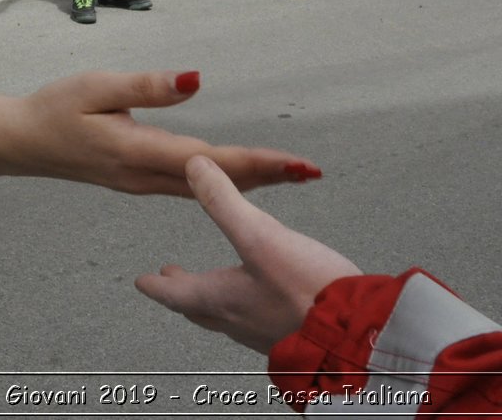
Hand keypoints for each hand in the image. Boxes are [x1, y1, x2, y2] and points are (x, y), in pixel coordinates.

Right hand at [6, 71, 320, 194]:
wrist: (21, 142)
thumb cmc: (55, 108)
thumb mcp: (96, 86)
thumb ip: (146, 87)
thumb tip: (196, 80)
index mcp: (137, 152)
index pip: (208, 160)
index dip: (254, 161)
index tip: (293, 162)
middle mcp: (144, 177)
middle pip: (217, 181)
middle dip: (265, 176)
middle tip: (310, 170)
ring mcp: (141, 184)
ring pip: (206, 189)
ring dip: (249, 182)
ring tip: (290, 175)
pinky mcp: (138, 181)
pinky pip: (191, 187)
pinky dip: (224, 183)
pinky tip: (243, 178)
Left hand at [135, 156, 360, 354]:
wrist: (360, 332)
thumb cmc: (308, 290)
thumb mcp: (260, 235)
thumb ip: (224, 202)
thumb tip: (193, 167)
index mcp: (224, 299)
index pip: (177, 293)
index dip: (156, 284)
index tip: (141, 281)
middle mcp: (241, 322)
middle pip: (200, 308)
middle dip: (183, 291)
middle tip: (171, 279)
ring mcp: (268, 333)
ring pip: (229, 318)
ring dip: (214, 301)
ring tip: (215, 289)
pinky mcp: (296, 334)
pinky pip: (259, 322)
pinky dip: (248, 308)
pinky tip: (265, 301)